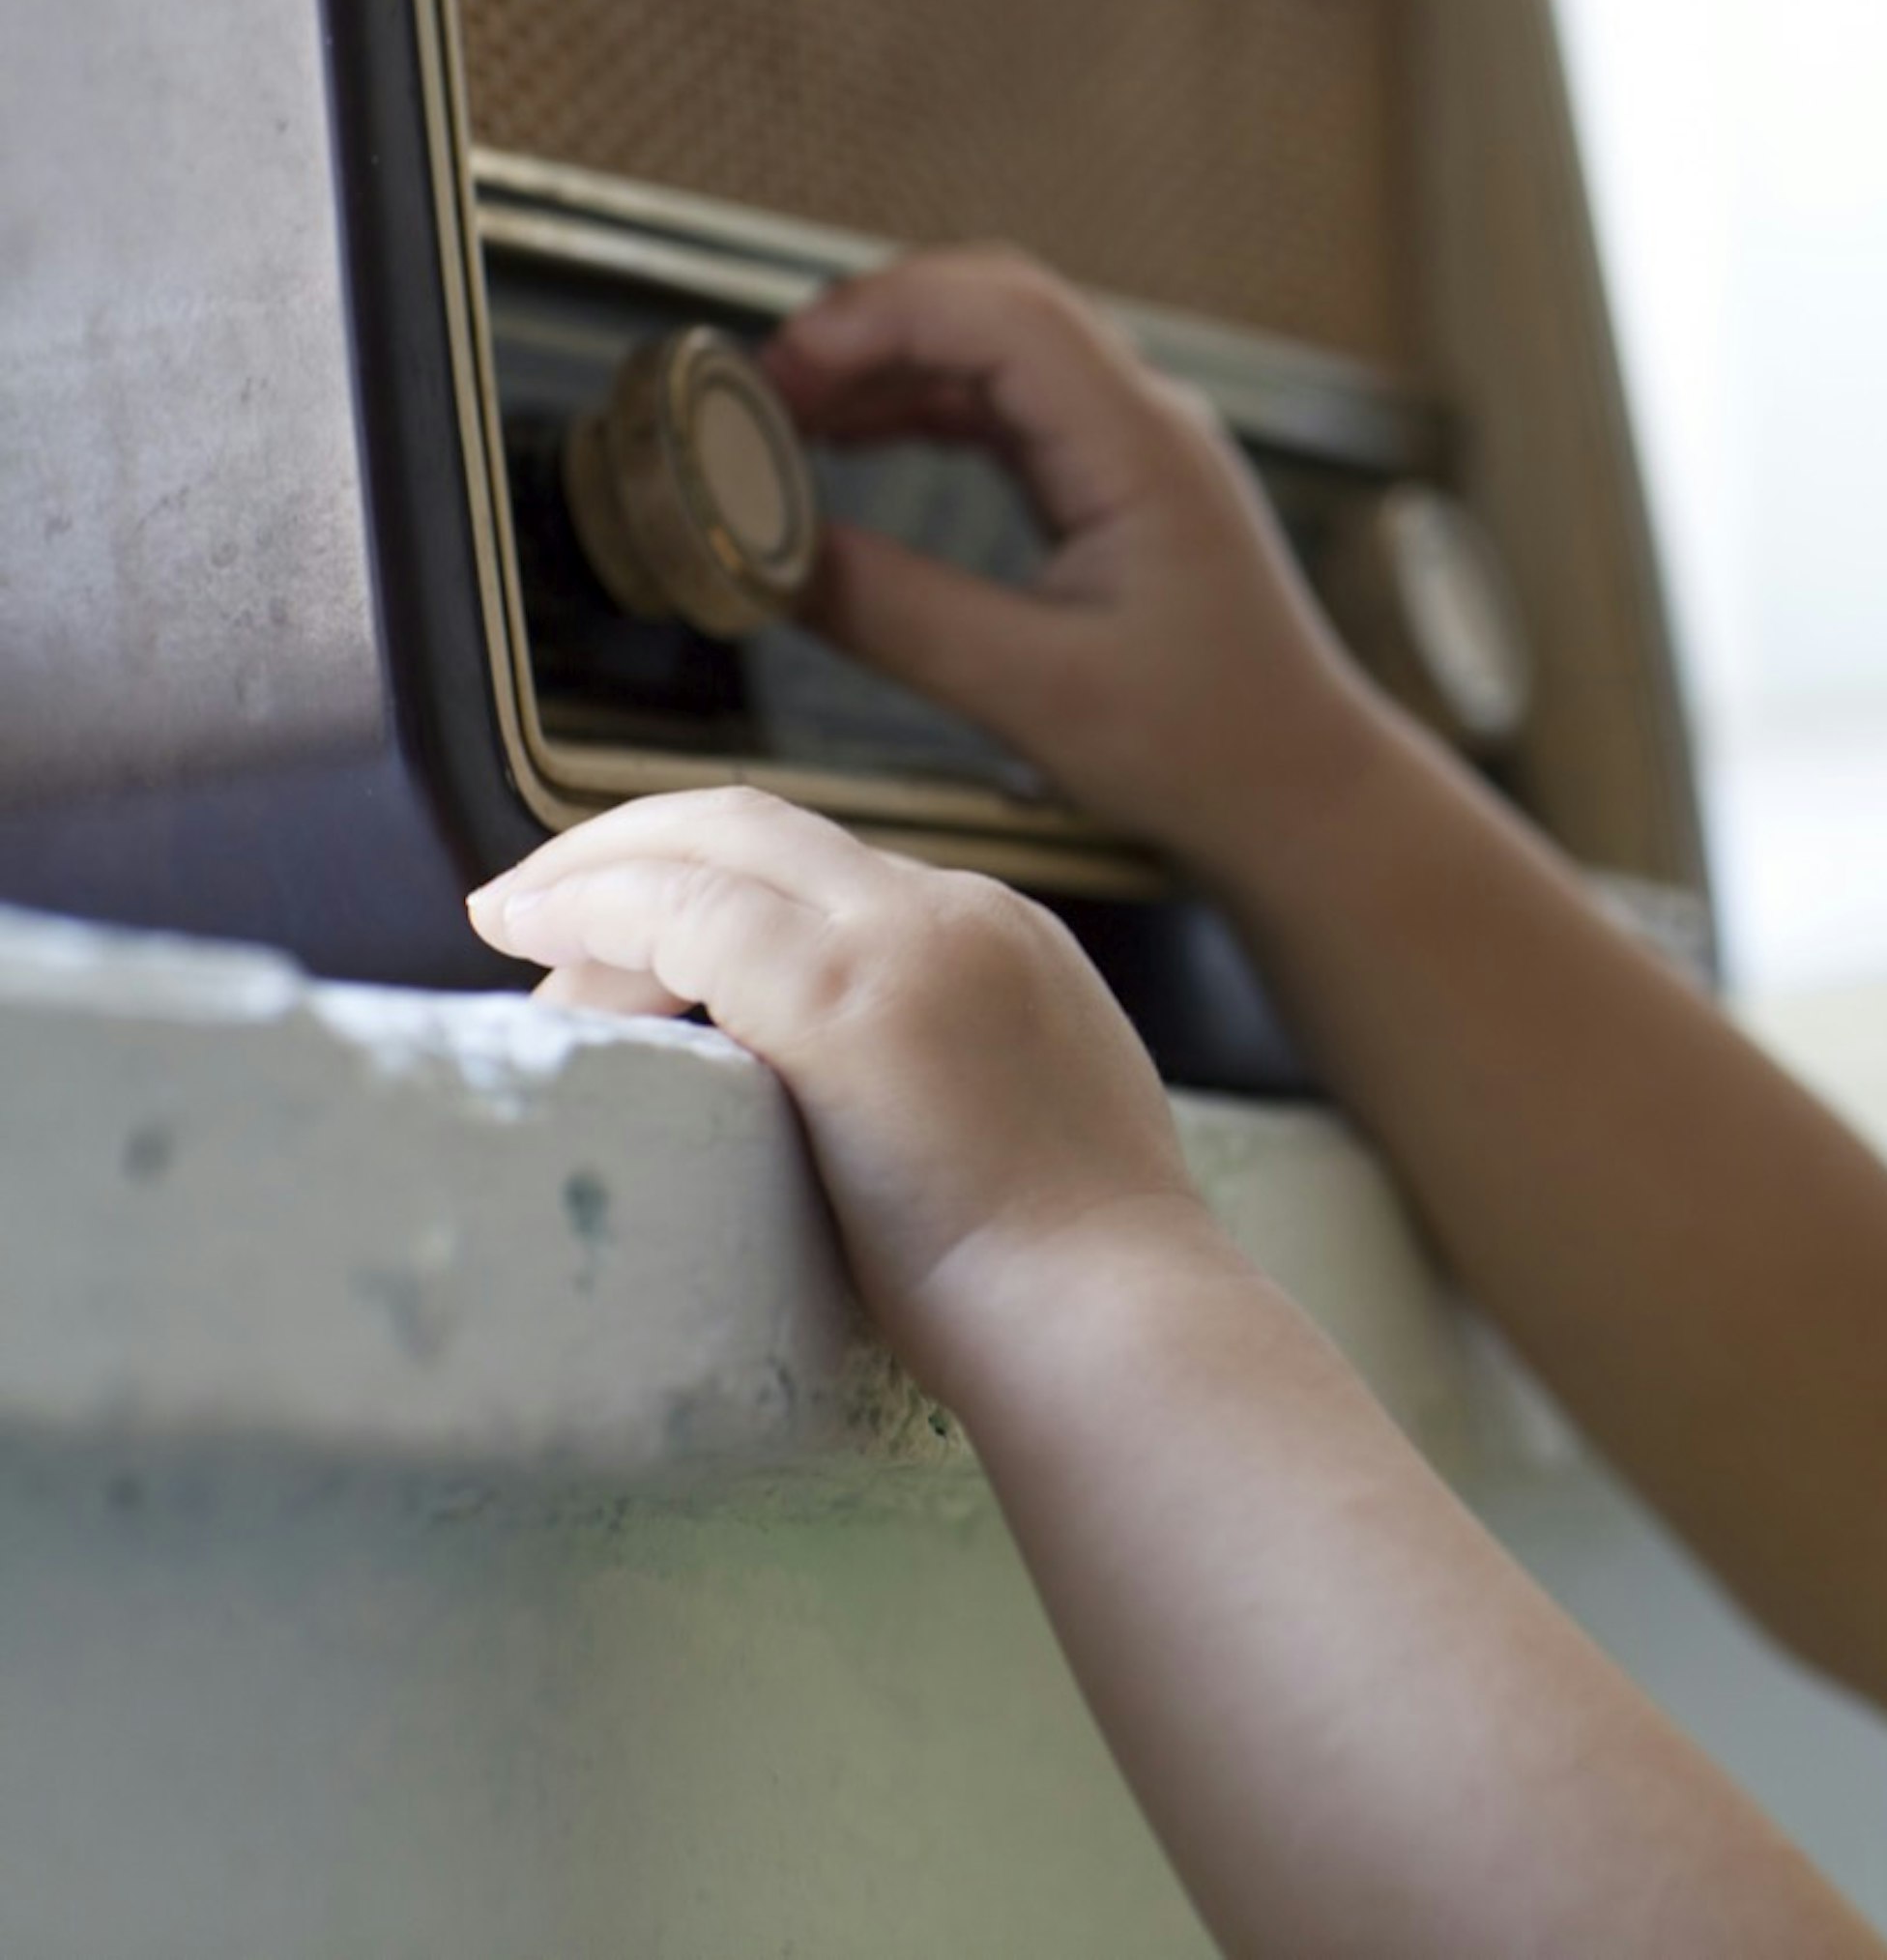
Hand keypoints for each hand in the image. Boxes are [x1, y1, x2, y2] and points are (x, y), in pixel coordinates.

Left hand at [463, 785, 1209, 1404]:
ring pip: (714, 846)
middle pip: (763, 826)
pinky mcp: (841, 995)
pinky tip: (525, 939)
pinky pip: (680, 911)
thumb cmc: (1069, 1287)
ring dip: (598, 879)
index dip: (714, 887)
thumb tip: (869, 1124)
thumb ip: (958, 1085)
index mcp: (1010, 940)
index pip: (830, 872)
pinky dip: (594, 908)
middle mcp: (963, 910)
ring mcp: (908, 940)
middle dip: (640, 846)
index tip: (636, 944)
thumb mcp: (1030, 1138)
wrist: (1111, 1321)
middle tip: (537, 903)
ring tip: (513, 930)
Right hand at [758, 245, 1389, 851]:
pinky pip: (1011, 408)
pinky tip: (853, 444)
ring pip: (997, 351)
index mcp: (1142, 447)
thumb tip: (772, 558)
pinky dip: (927, 411)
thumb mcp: (1033, 691)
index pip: (1003, 313)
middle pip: (994, 305)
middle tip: (765, 388)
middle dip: (872, 326)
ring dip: (891, 367)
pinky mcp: (1119, 480)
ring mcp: (1137, 444)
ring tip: (785, 418)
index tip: (783, 367)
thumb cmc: (1203, 746)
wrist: (1303, 788)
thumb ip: (896, 615)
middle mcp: (1147, 420)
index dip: (880, 317)